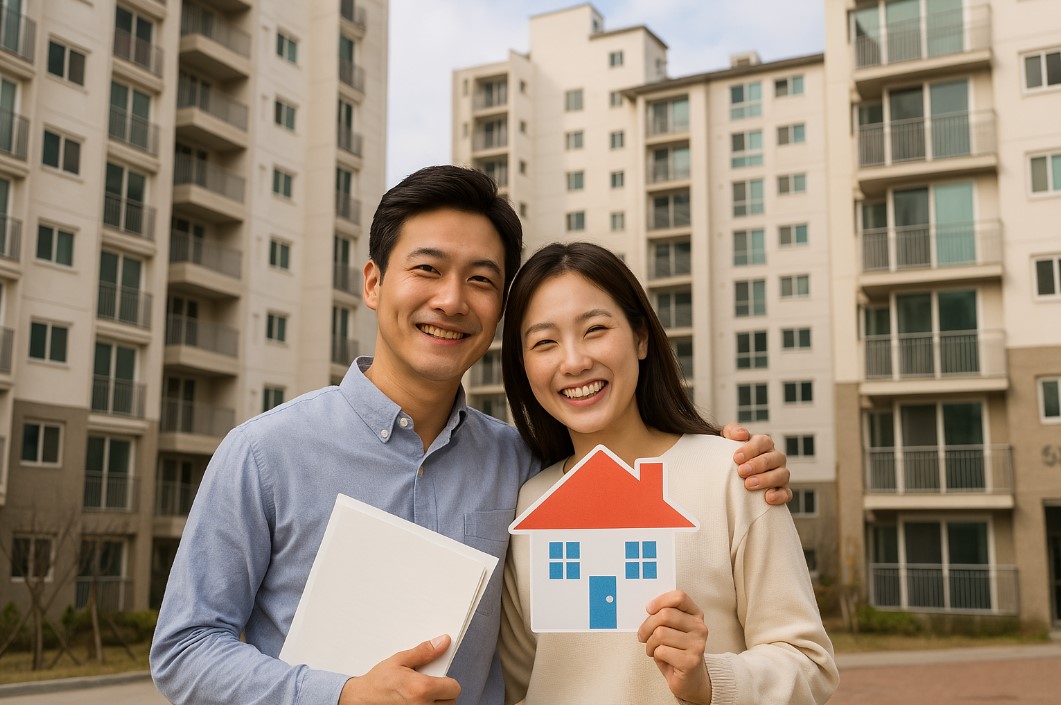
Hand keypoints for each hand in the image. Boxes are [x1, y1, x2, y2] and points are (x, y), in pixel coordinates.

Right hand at [338, 635, 460, 704]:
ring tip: (421, 697)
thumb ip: (424, 652)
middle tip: (428, 688)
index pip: (454, 688)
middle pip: (451, 702)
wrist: (361, 700)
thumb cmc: (378, 682)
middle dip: (443, 694)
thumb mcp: (400, 660)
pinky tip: (418, 703)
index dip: (448, 682)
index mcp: (421, 689)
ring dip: (437, 704)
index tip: (440, 680)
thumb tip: (443, 642)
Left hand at [637, 590, 710, 704]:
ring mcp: (697, 644)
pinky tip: (660, 658)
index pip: (679, 597)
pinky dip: (655, 654)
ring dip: (650, 643)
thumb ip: (664, 616)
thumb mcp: (672, 630)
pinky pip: (662, 650)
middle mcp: (699, 627)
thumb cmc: (677, 652)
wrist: (690, 679)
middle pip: (665, 614)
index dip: (660, 601)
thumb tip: (647, 609)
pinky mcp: (691, 661)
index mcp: (695, 615)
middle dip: (647, 626)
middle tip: (643, 635)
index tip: (648, 609)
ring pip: (660, 633)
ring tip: (652, 648)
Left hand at [720, 423, 791, 505]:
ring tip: (749, 484)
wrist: (730, 476)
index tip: (736, 458)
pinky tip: (767, 498)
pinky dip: (779, 496)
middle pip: (774, 458)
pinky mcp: (782, 491)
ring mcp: (780, 475)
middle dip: (758, 464)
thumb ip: (732, 431)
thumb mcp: (727, 440)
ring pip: (782, 475)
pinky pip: (787, 494)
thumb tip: (741, 434)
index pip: (763, 442)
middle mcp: (775, 458)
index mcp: (764, 444)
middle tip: (741, 471)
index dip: (751, 449)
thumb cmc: (732, 457)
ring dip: (766, 479)